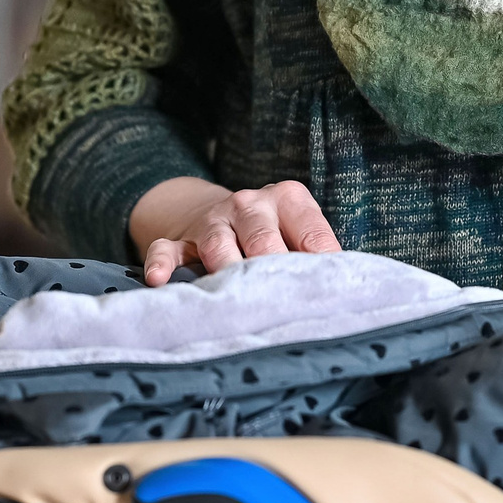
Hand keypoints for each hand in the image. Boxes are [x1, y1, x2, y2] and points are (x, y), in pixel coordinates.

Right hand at [127, 176, 341, 286]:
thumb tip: (344, 292)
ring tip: (232, 295)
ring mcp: (214, 221)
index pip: (312, 235)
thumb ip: (318, 254)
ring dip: (226, 269)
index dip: (321, 268)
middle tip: (282, 302)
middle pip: (263, 239)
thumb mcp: (300, 230)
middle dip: (271, 269)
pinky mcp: (183, 238)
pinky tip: (158, 281)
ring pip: (218, 244)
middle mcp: (251, 204)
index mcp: (290, 199)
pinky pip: (167, 248)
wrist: (222, 212)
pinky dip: (161, 264)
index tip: (327, 297)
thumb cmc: (275, 232)